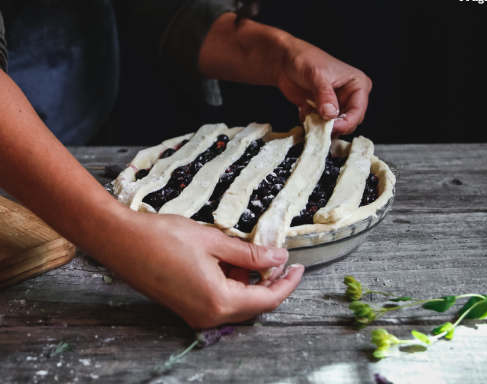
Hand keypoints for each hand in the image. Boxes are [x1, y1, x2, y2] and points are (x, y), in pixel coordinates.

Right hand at [99, 210, 303, 328]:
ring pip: (236, 303)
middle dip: (267, 281)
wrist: (120, 241)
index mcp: (219, 301)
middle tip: (275, 255)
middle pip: (253, 305)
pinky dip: (230, 283)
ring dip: (247, 281)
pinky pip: (219, 301)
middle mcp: (208, 316)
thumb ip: (250, 254)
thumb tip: (278, 258)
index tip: (299, 267)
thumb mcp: (214, 241)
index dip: (287, 283)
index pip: (267, 300)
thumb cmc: (164, 237)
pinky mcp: (185, 308)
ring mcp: (195, 315)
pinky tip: (227, 260)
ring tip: (245, 252)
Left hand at [277, 38, 372, 134]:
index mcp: (357, 85)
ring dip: (321, 126)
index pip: (358, 111)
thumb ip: (324, 96)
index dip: (346, 123)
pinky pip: (322, 126)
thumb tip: (330, 114)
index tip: (331, 127)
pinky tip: (304, 111)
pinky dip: (313, 124)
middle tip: (318, 124)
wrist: (285, 61)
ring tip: (309, 114)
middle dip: (333, 126)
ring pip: (336, 127)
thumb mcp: (316, 76)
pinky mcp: (324, 111)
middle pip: (349, 123)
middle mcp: (350, 97)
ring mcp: (337, 105)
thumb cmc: (304, 60)